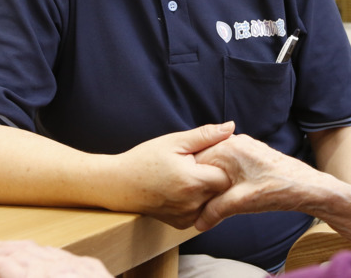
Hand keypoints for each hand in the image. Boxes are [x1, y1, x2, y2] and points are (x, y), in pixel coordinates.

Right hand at [0, 240, 111, 277]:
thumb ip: (16, 277)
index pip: (0, 266)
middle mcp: (55, 268)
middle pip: (18, 253)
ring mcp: (75, 265)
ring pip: (41, 249)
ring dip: (17, 249)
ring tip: (1, 250)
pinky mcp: (91, 267)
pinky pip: (62, 254)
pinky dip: (43, 253)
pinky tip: (39, 254)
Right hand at [104, 122, 234, 227]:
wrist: (119, 185)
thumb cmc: (145, 159)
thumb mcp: (175, 142)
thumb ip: (205, 136)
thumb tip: (231, 127)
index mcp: (193, 182)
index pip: (228, 175)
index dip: (224, 163)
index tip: (212, 155)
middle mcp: (192, 203)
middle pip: (222, 190)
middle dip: (217, 176)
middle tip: (201, 163)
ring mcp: (187, 217)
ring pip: (213, 202)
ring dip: (209, 189)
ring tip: (192, 175)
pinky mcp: (182, 224)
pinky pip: (202, 211)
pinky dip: (199, 200)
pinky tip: (186, 188)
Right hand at [193, 134, 325, 230]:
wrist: (307, 186)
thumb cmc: (277, 190)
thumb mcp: (240, 203)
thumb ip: (215, 210)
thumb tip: (198, 223)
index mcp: (228, 148)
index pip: (195, 162)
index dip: (190, 181)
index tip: (186, 198)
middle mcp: (234, 142)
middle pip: (206, 162)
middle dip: (201, 182)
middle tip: (196, 202)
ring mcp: (244, 147)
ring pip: (218, 164)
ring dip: (214, 182)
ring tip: (211, 201)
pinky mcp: (252, 154)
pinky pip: (229, 165)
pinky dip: (225, 178)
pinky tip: (227, 193)